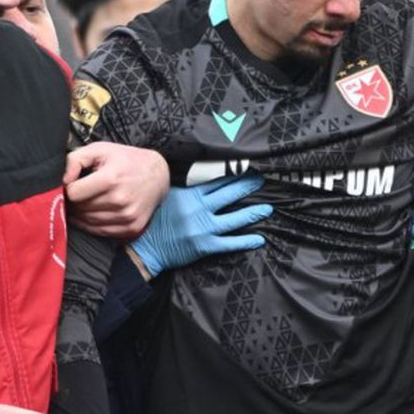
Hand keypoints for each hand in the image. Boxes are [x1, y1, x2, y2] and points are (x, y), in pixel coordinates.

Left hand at [65, 142, 169, 239]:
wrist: (158, 175)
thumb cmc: (126, 160)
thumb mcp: (101, 149)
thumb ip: (75, 159)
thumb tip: (63, 181)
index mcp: (111, 178)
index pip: (74, 194)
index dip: (68, 189)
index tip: (72, 185)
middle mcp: (120, 200)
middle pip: (81, 209)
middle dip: (75, 202)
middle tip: (77, 194)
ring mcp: (128, 216)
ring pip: (89, 222)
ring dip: (81, 215)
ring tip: (83, 203)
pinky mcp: (132, 227)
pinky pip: (102, 232)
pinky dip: (92, 225)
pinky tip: (92, 214)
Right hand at [130, 174, 272, 277]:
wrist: (145, 247)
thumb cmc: (154, 220)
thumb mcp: (167, 196)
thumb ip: (185, 188)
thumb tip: (200, 175)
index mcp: (190, 195)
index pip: (216, 180)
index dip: (233, 173)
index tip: (245, 166)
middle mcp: (199, 209)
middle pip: (229, 194)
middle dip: (247, 186)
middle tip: (261, 180)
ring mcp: (204, 228)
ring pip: (234, 218)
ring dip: (253, 212)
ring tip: (267, 208)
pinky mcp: (205, 246)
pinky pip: (230, 243)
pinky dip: (246, 241)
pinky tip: (259, 239)